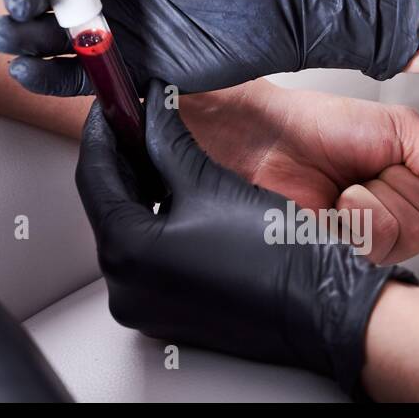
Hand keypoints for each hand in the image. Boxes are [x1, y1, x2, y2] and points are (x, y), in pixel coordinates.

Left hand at [79, 80, 415, 396]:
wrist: (325, 311)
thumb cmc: (280, 258)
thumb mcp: (211, 182)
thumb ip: (168, 139)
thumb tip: (151, 110)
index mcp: (128, 254)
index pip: (94, 176)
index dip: (103, 131)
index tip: (112, 105)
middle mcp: (126, 288)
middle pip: (107, 204)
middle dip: (122, 158)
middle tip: (136, 121)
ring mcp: (145, 305)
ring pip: (127, 229)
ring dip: (139, 188)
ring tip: (159, 151)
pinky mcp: (166, 312)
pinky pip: (146, 256)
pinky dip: (154, 220)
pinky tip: (175, 194)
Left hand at [181, 80, 418, 260]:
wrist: (268, 136)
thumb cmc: (324, 124)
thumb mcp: (403, 129)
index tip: (408, 165)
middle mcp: (402, 206)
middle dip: (398, 189)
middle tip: (367, 169)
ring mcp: (374, 230)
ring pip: (407, 238)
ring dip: (372, 205)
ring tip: (345, 186)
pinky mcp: (347, 248)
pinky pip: (374, 248)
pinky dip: (354, 220)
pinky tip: (333, 205)